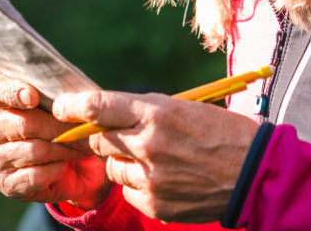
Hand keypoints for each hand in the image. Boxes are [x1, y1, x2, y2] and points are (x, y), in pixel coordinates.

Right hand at [0, 76, 110, 210]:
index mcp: (2, 98)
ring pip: (33, 151)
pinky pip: (33, 177)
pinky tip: (63, 166)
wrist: (73, 165)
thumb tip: (68, 102)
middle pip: (25, 124)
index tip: (34, 98)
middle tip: (82, 128)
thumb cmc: (66, 124)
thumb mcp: (65, 104)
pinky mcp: (4, 183)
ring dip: (62, 150)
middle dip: (58, 127)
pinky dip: (54, 171)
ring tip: (80, 148)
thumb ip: (61, 95)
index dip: (14, 92)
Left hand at [53, 89, 258, 222]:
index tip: (60, 107)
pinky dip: (138, 184)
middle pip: (99, 139)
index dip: (74, 106)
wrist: (249, 170)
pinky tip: (164, 177)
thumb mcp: (181, 108)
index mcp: (157, 113)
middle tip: (118, 133)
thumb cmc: (218, 130)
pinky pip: (128, 191)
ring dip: (124, 161)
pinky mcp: (154, 204)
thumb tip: (106, 115)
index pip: (100, 107)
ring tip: (155, 157)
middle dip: (102, 135)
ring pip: (113, 167)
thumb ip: (143, 112)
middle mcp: (149, 144)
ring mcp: (150, 178)